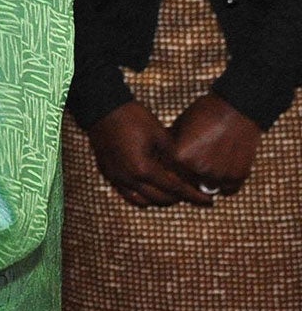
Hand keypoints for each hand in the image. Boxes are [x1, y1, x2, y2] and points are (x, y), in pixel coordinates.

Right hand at [86, 102, 210, 207]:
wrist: (102, 109)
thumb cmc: (132, 118)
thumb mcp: (160, 134)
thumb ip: (174, 157)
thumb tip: (188, 171)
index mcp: (144, 169)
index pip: (174, 189)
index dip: (194, 196)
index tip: (209, 201)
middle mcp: (129, 178)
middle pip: (159, 199)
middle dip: (178, 199)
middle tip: (191, 194)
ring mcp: (117, 178)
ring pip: (142, 201)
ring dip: (159, 199)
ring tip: (171, 192)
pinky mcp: (108, 174)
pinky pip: (127, 194)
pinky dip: (141, 196)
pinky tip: (149, 188)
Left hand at [170, 93, 260, 195]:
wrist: (236, 108)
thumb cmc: (204, 114)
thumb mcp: (178, 127)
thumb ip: (169, 147)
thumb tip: (159, 160)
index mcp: (179, 158)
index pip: (168, 175)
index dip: (170, 172)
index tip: (172, 170)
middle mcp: (198, 170)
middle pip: (187, 184)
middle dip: (187, 178)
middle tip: (193, 170)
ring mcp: (219, 175)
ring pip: (207, 188)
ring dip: (207, 181)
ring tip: (210, 165)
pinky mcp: (238, 176)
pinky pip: (227, 189)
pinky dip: (225, 183)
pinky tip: (223, 168)